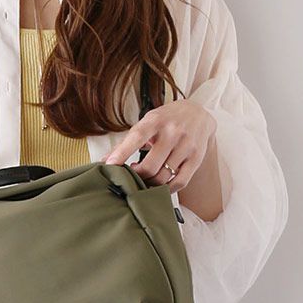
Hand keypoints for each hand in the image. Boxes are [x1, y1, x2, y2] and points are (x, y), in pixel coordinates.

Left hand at [102, 100, 216, 192]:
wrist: (198, 113)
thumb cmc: (166, 119)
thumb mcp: (146, 123)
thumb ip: (126, 142)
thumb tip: (104, 161)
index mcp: (156, 120)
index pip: (136, 137)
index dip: (122, 153)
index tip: (110, 166)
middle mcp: (173, 132)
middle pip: (149, 166)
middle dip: (137, 176)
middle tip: (132, 174)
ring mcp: (186, 146)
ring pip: (163, 177)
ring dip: (150, 183)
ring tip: (145, 177)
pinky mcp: (196, 158)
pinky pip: (180, 182)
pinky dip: (167, 189)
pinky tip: (160, 185)